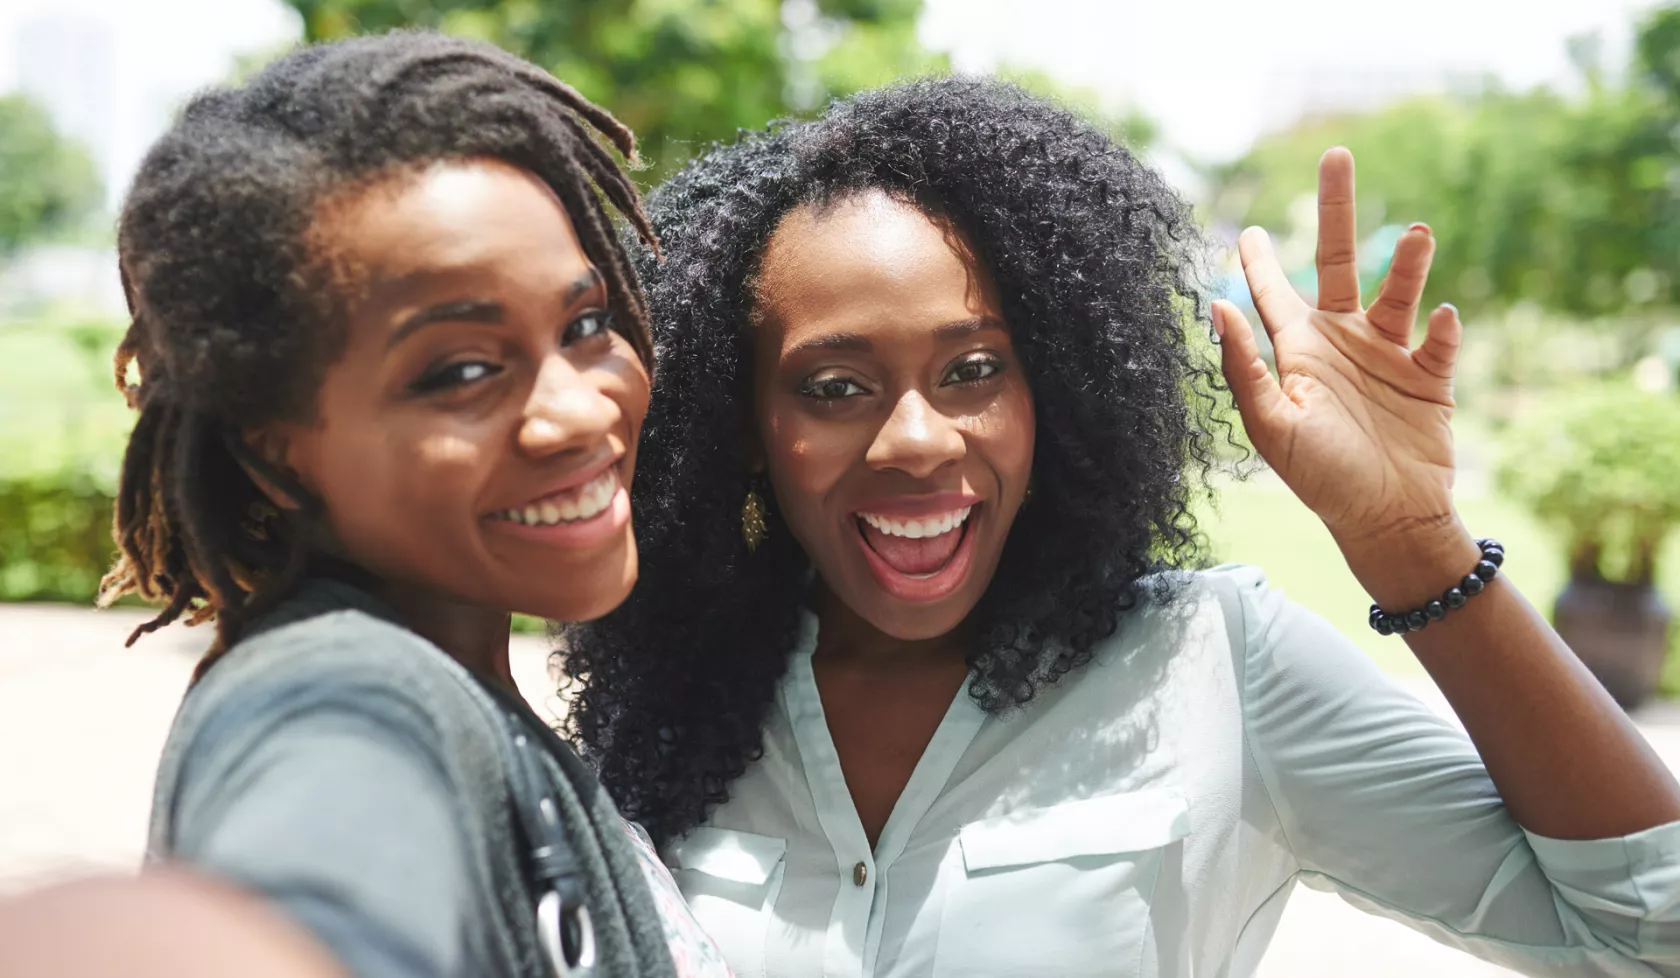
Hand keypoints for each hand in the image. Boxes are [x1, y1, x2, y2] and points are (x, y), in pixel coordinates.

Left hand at [1214, 147, 1462, 547]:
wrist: (1385, 521)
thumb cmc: (1321, 479)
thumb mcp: (1272, 425)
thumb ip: (1245, 366)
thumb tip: (1216, 306)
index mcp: (1299, 352)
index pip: (1274, 292)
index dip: (1260, 259)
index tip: (1248, 225)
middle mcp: (1343, 343)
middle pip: (1341, 262)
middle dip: (1336, 210)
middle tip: (1336, 156)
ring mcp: (1389, 357)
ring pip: (1400, 292)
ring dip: (1409, 264)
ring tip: (1417, 234)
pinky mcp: (1431, 379)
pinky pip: (1442, 344)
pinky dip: (1447, 330)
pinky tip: (1447, 317)